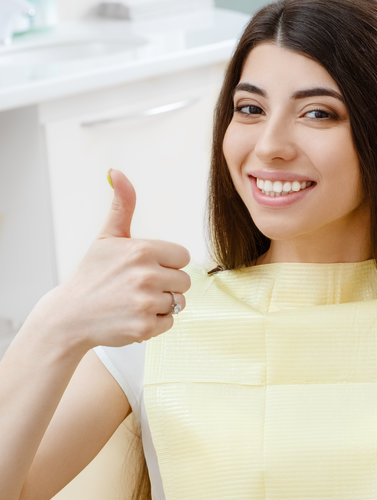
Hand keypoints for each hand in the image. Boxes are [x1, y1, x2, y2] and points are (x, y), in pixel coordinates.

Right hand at [53, 169, 190, 349]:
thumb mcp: (106, 237)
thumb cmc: (92, 275)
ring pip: (178, 302)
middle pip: (184, 281)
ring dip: (162, 304)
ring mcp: (146, 303)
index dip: (167, 263)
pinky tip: (134, 316)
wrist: (70, 315)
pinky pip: (170, 323)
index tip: (147, 267)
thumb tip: (117, 172)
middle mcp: (146, 275)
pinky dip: (155, 323)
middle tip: (139, 287)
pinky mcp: (145, 327)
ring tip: (135, 302)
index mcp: (142, 250)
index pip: (182, 256)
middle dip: (167, 284)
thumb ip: (122, 206)